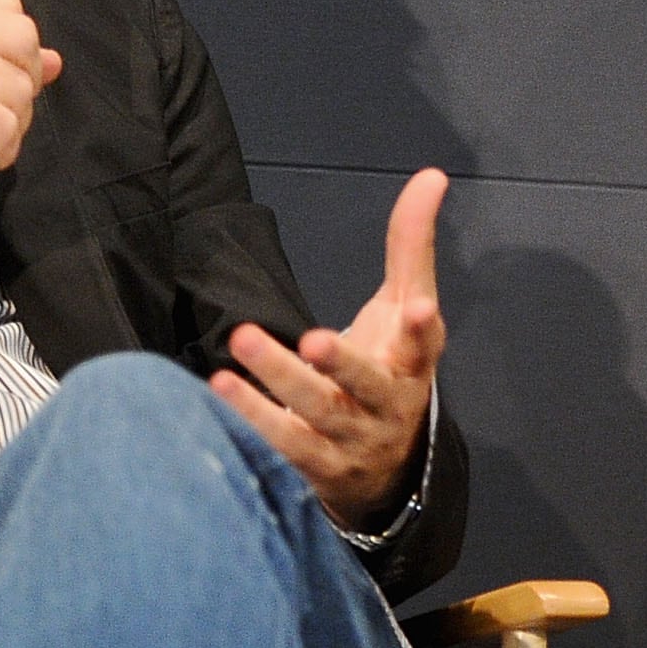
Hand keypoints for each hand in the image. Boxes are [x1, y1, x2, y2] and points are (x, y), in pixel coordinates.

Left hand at [210, 167, 446, 528]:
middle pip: (362, 387)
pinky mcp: (313, 473)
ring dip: (271, 395)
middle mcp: (386, 409)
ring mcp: (350, 446)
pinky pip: (279, 455)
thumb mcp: (404, 309)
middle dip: (339, 364)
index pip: (424, 346)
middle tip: (312, 340)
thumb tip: (431, 174)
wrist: (384, 469)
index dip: (423, 331)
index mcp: (412, 366)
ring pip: (313, 423)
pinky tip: (215, 400)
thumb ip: (411, 245)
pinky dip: (249, 429)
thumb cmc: (390, 370)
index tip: (420, 309)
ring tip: (231, 363)